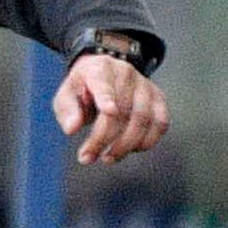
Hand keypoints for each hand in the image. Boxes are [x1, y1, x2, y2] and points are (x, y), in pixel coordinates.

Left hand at [53, 50, 169, 164]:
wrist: (105, 74)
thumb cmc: (83, 89)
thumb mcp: (67, 95)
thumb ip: (67, 110)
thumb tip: (72, 129)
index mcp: (100, 69)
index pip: (104, 84)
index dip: (108, 97)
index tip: (109, 111)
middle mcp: (126, 74)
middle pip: (121, 110)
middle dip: (104, 139)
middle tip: (87, 157)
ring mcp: (145, 86)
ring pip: (143, 119)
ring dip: (125, 145)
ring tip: (107, 158)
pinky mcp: (158, 99)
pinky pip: (160, 124)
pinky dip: (147, 141)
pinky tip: (131, 149)